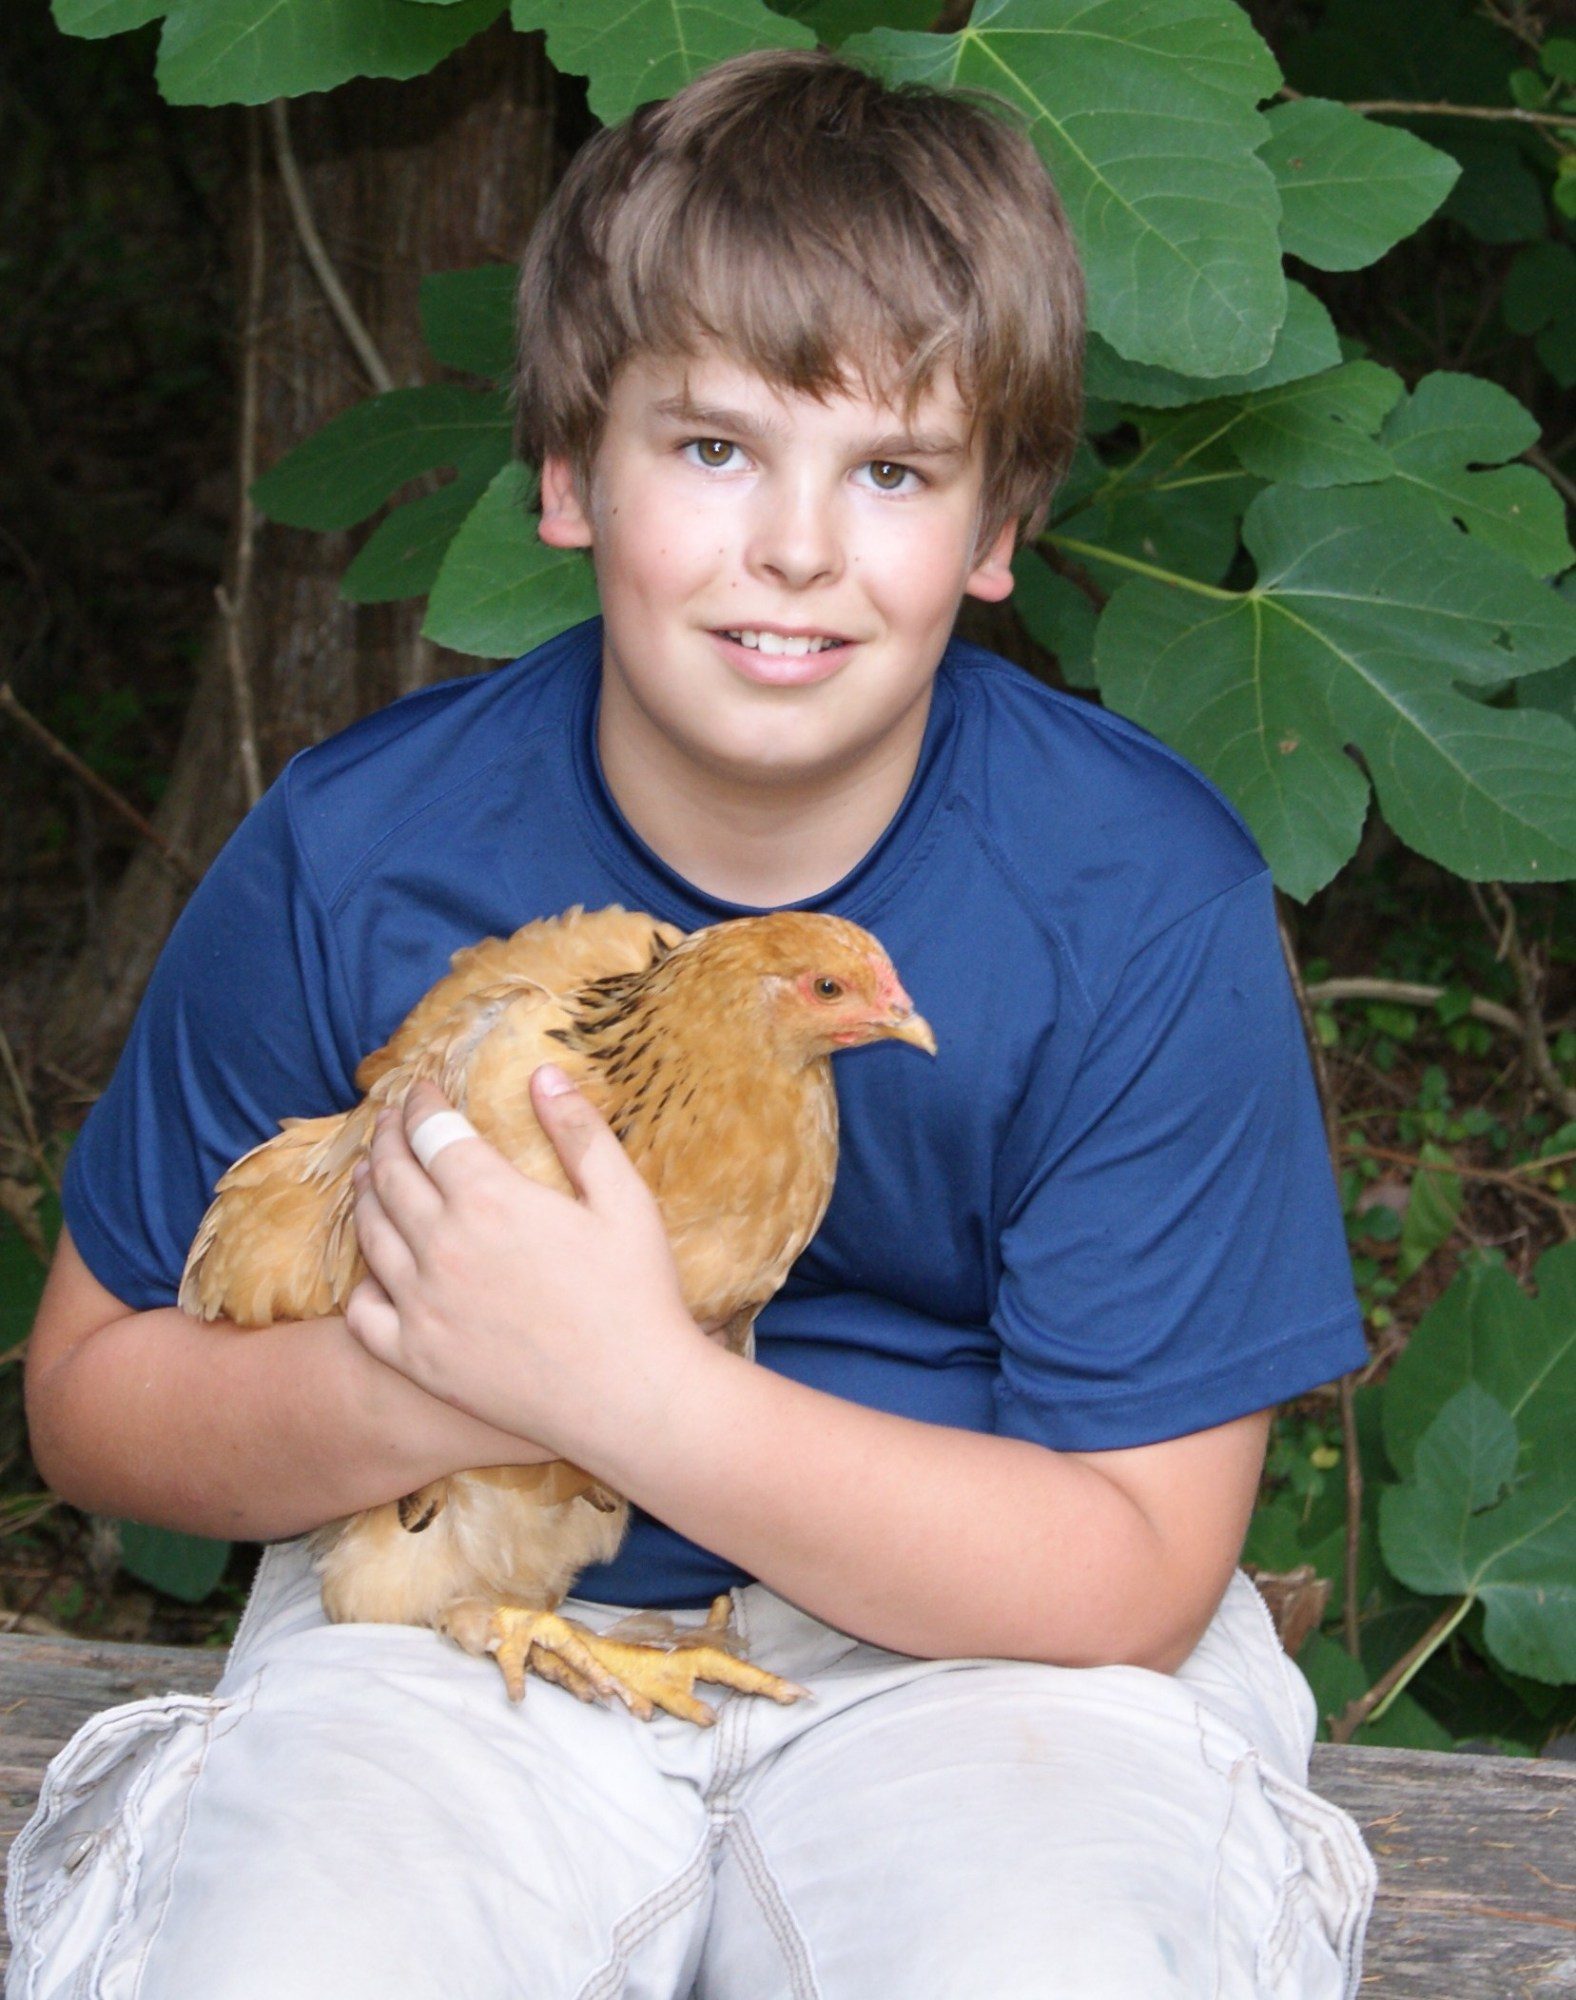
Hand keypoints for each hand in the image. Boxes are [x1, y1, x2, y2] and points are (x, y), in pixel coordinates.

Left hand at [344, 1070, 701, 1460]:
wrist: (631, 1399)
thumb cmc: (638, 1295)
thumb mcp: (624, 1198)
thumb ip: (580, 1130)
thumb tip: (543, 1072)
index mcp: (491, 1198)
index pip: (432, 1131)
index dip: (421, 1103)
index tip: (421, 1089)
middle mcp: (442, 1245)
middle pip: (391, 1175)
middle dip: (387, 1138)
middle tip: (389, 1123)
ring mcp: (422, 1305)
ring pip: (370, 1235)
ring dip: (366, 1196)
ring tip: (373, 1177)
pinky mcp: (417, 1358)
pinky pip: (364, 1311)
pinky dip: (363, 1283)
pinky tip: (377, 1270)